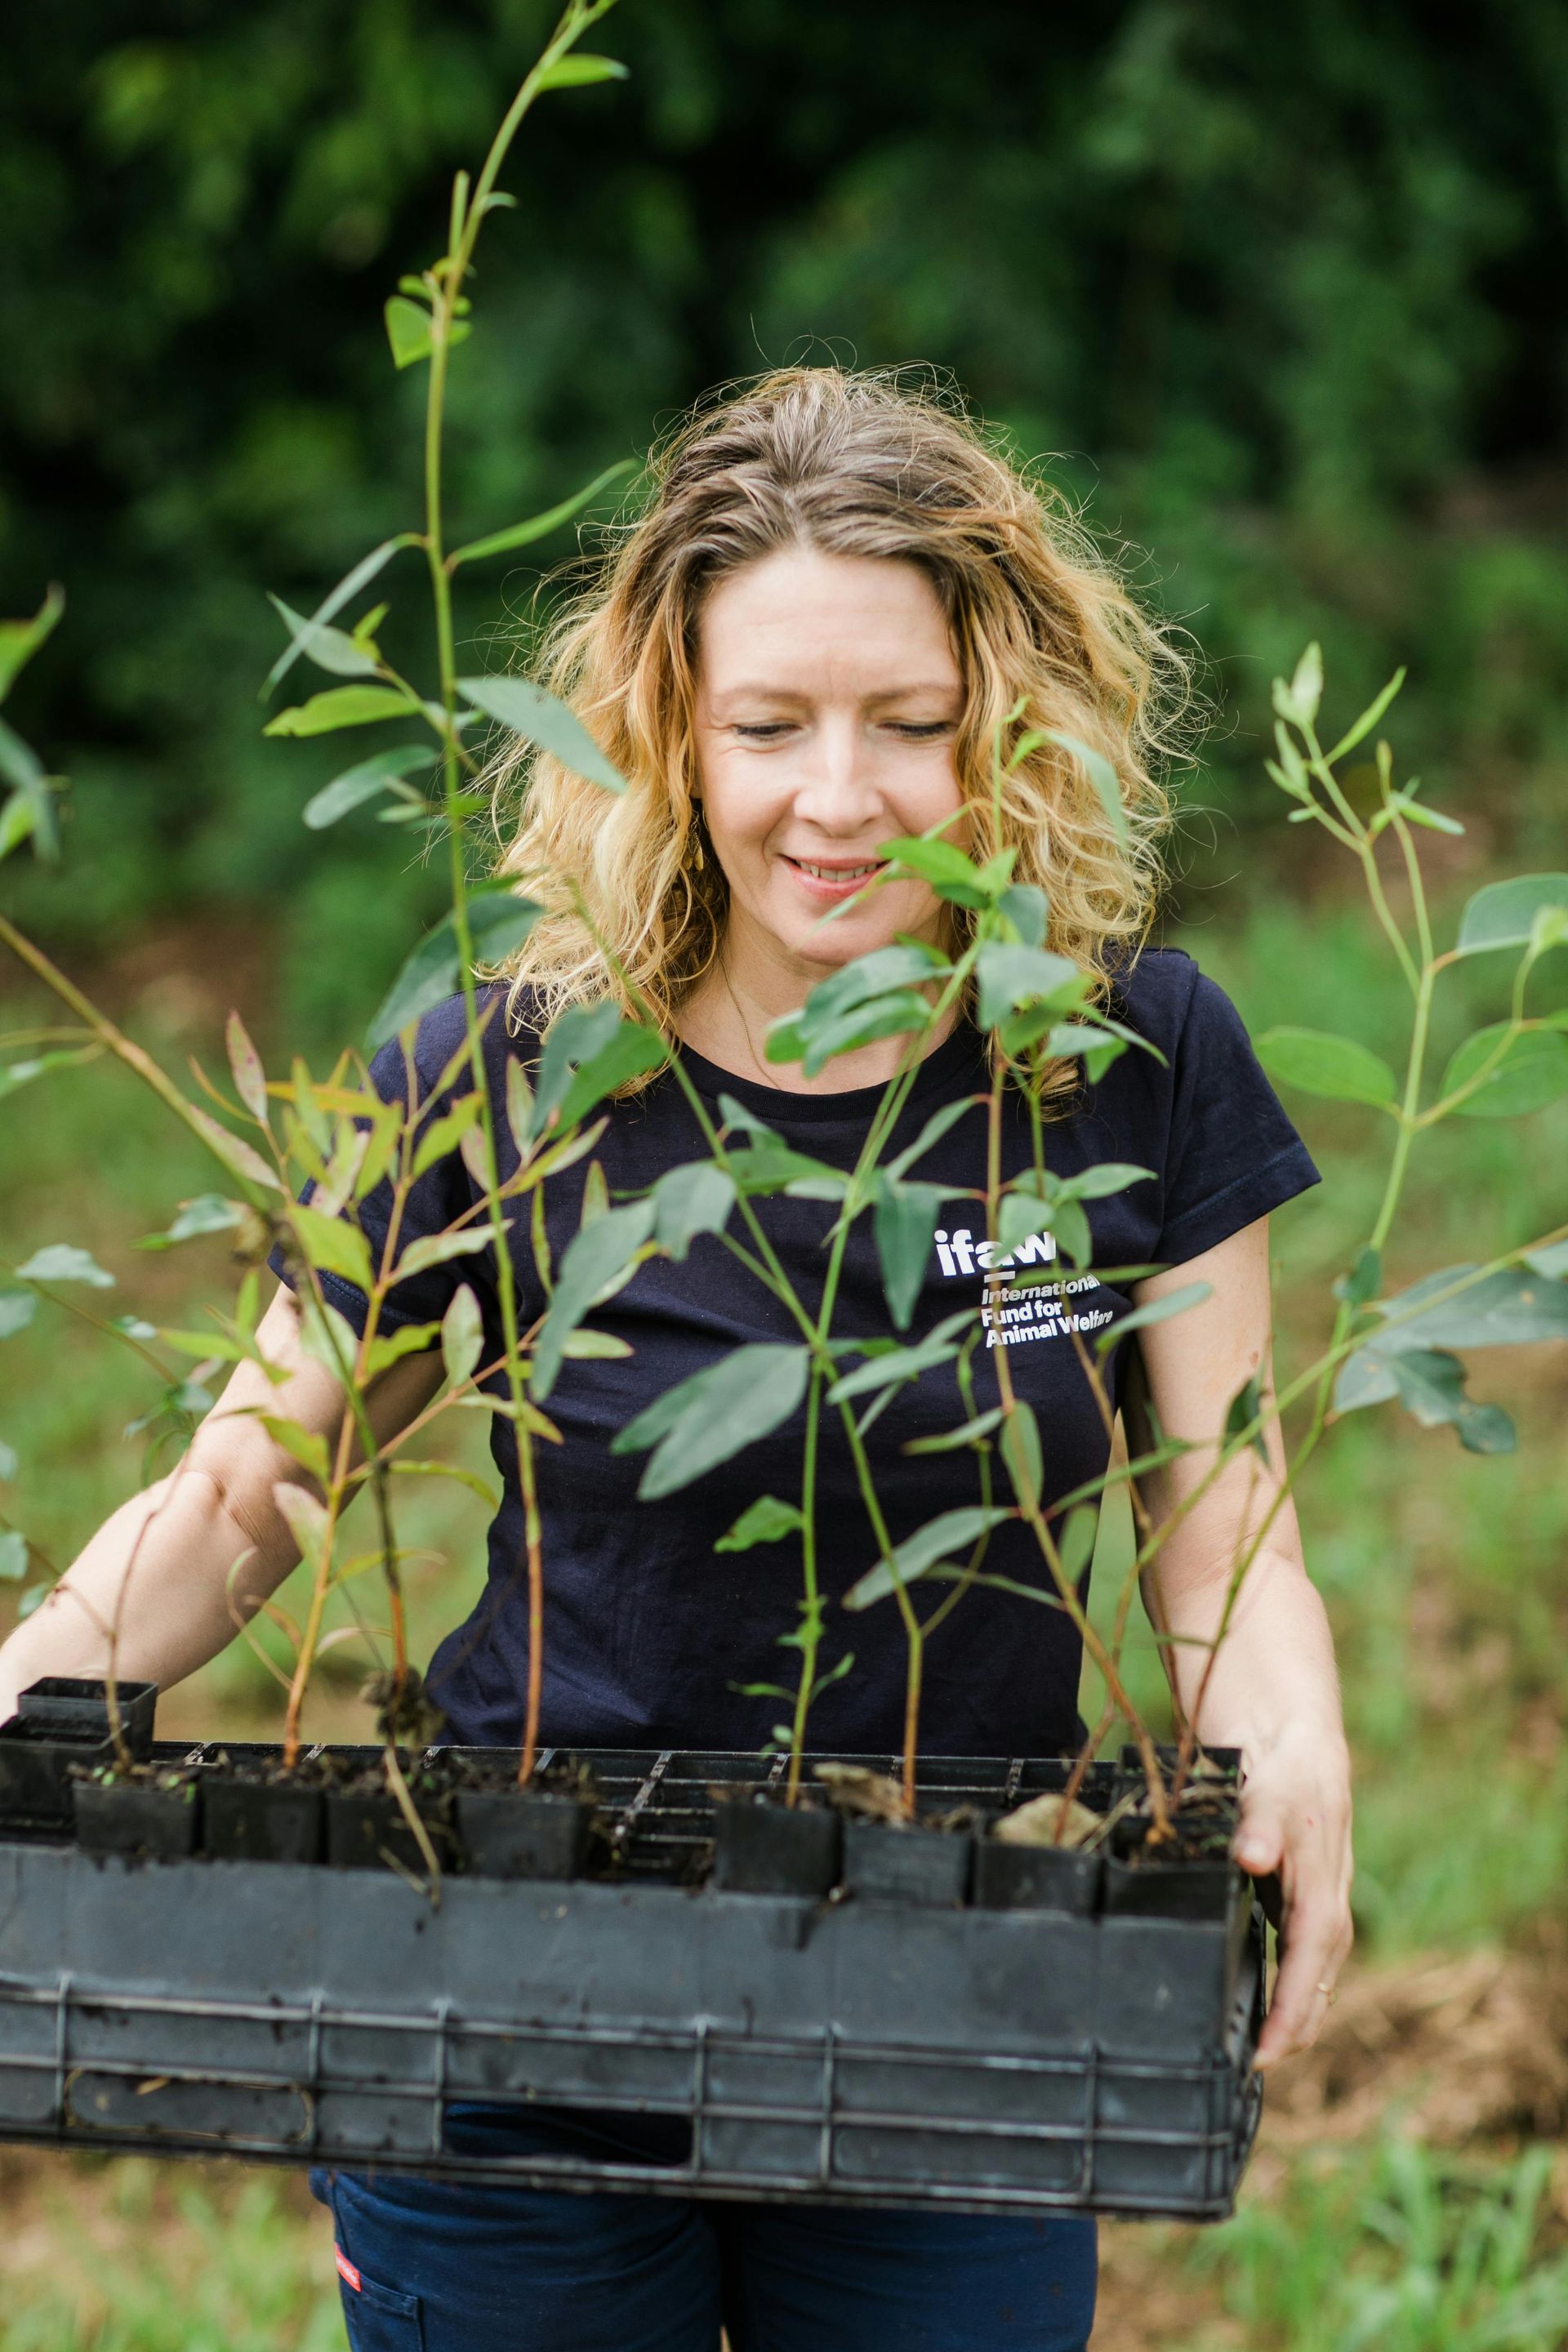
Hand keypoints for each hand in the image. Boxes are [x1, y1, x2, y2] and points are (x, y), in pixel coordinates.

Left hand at [1232, 1724, 1352, 2069]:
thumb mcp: (1271, 1790)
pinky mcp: (1298, 1900)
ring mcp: (1315, 1907)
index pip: (1307, 1966)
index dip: (1288, 2014)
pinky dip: (1282, 1988)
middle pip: (1315, 1986)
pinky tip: (1257, 2004)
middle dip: (1290, 2033)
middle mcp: (1325, 1907)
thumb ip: (1260, 1825)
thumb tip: (1252, 1857)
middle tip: (1249, 2071)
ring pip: (1309, 1977)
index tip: (1264, 2054)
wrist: (1295, 1738)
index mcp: (1322, 1891)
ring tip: (1255, 2056)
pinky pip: (1296, 1958)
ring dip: (1289, 2017)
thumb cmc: (1286, 1768)